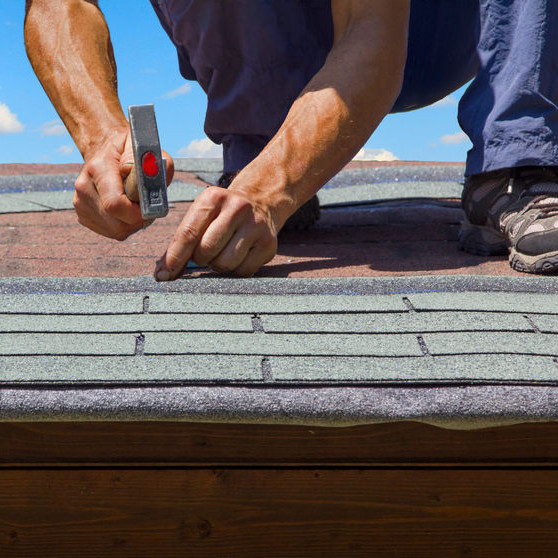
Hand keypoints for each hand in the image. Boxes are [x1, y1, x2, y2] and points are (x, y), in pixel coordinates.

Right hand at [73, 127, 173, 239]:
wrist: (106, 149)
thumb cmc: (131, 151)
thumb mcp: (146, 148)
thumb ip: (152, 165)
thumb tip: (145, 184)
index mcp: (98, 168)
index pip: (116, 204)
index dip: (138, 213)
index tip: (150, 205)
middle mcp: (84, 187)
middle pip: (118, 224)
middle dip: (138, 219)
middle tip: (146, 204)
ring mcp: (80, 203)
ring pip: (116, 231)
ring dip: (132, 223)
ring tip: (136, 204)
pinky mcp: (83, 215)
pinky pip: (111, 232)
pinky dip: (124, 225)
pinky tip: (126, 209)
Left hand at [154, 186, 277, 278]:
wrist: (261, 202)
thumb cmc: (222, 215)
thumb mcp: (202, 214)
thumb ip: (182, 240)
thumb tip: (163, 273)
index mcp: (214, 197)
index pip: (188, 233)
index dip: (174, 257)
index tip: (163, 275)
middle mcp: (237, 208)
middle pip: (206, 250)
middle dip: (200, 259)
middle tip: (205, 253)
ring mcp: (256, 226)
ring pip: (225, 263)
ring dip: (218, 265)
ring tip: (222, 252)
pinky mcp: (269, 244)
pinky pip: (243, 271)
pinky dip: (236, 269)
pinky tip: (239, 255)